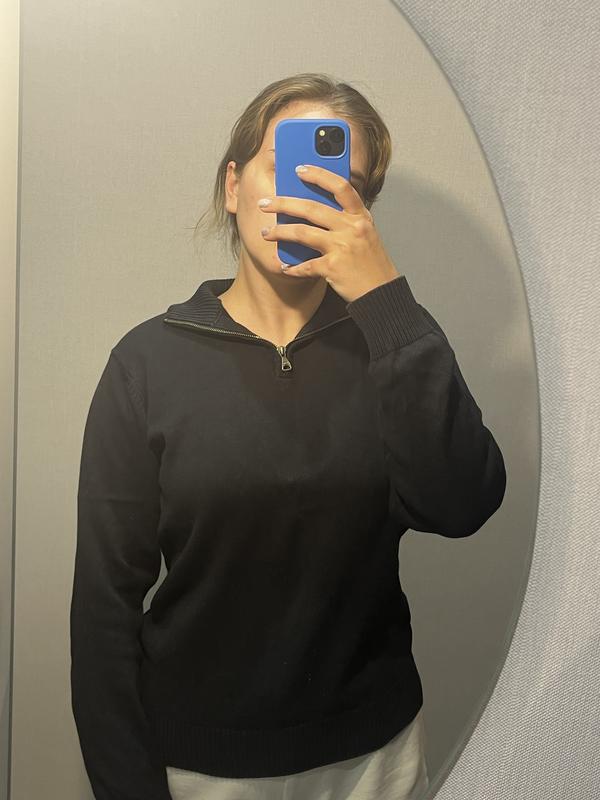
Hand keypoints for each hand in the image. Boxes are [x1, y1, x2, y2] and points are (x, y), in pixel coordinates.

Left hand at [258, 164, 401, 303]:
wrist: (381, 292)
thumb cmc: (371, 263)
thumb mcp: (365, 234)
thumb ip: (345, 220)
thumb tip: (313, 210)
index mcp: (360, 216)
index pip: (340, 186)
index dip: (319, 175)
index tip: (299, 169)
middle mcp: (352, 228)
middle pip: (311, 208)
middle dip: (283, 204)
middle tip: (265, 204)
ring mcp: (342, 247)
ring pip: (302, 233)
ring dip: (279, 232)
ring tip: (265, 233)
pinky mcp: (333, 267)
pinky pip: (305, 265)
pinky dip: (292, 267)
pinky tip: (284, 266)